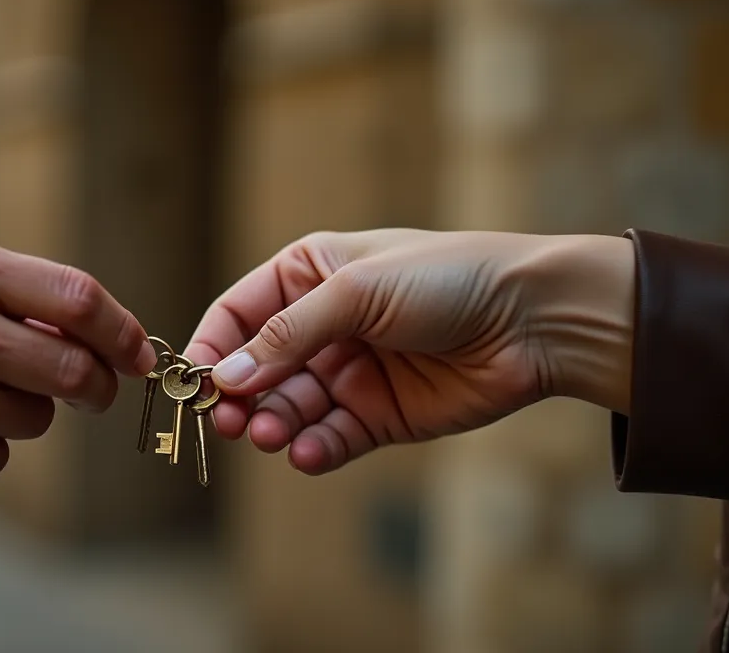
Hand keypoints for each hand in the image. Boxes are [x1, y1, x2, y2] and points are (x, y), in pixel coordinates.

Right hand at [184, 229, 634, 474]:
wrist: (534, 320)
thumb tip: (226, 378)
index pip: (238, 313)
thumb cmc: (447, 278)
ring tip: (272, 436)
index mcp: (308, 275)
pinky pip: (332, 438)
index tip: (194, 382)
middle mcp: (322, 326)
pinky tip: (308, 453)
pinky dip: (315, 449)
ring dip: (275, 425)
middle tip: (230, 421)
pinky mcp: (379, 417)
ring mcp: (349, 373)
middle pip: (257, 369)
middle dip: (241, 396)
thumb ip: (288, 335)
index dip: (213, 347)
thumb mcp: (357, 291)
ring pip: (290, 409)